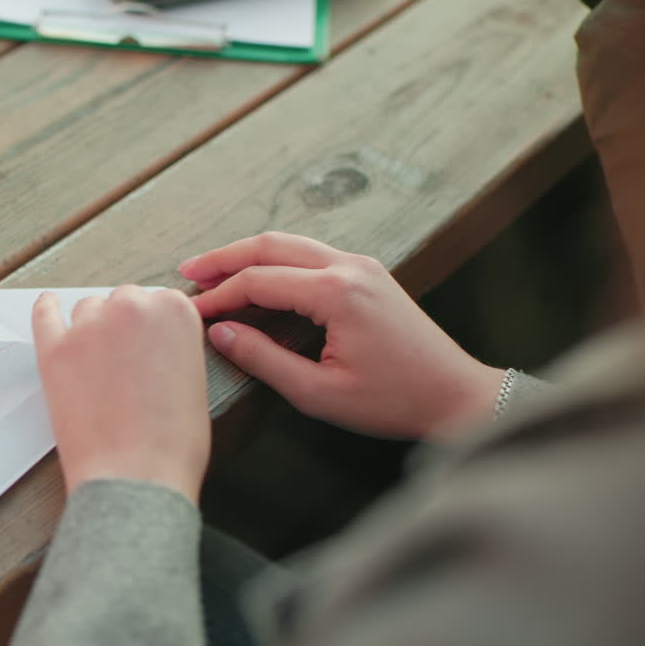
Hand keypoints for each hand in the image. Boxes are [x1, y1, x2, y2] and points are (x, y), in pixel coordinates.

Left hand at [32, 286, 209, 503]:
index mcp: (175, 311)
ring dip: (94, 325)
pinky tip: (48, 305)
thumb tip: (153, 345)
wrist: (135, 477)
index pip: (162, 302)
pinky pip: (45, 315)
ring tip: (99, 362)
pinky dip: (46, 308)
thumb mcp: (195, 380)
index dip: (156, 329)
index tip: (152, 347)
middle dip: (127, 324)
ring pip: (89, 308)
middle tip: (128, 362)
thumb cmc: (173, 442)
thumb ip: (174, 347)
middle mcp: (132, 307)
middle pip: (125, 300)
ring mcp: (89, 326)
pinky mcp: (54, 349)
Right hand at [179, 233, 504, 438]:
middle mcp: (350, 266)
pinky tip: (256, 283)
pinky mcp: (368, 274)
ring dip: (249, 257)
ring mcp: (362, 265)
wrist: (456, 395)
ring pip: (290, 245)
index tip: (190, 314)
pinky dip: (276, 264)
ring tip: (212, 274)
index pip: (259, 281)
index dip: (218, 297)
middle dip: (225, 258)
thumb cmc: (393, 400)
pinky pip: (311, 256)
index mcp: (337, 293)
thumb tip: (220, 333)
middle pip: (270, 246)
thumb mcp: (319, 393)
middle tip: (188, 273)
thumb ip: (264, 360)